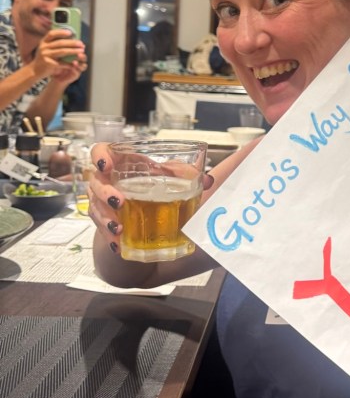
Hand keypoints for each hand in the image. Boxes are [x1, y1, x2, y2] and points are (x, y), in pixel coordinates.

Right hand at [33, 29, 87, 82]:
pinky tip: (76, 62)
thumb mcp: (46, 49)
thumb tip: (71, 39)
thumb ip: (55, 44)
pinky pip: (62, 62)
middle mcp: (43, 47)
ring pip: (62, 51)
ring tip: (81, 51)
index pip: (52, 34)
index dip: (61, 32)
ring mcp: (45, 55)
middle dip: (72, 43)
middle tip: (81, 44)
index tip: (71, 33)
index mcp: (44, 42)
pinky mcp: (48, 63)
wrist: (35, 70)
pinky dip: (70, 63)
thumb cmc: (45, 59)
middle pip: (60, 43)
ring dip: (73, 51)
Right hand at [88, 144, 216, 252]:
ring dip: (104, 219)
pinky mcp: (105, 220)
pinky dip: (109, 237)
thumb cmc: (155, 182)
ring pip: (94, 207)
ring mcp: (103, 201)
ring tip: (118, 229)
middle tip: (120, 202)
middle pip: (95, 182)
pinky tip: (118, 245)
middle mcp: (108, 180)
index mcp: (123, 162)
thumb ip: (188, 175)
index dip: (100, 156)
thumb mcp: (172, 177)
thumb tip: (207, 180)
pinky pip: (100, 228)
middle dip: (104, 193)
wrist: (147, 206)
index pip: (101, 151)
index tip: (107, 165)